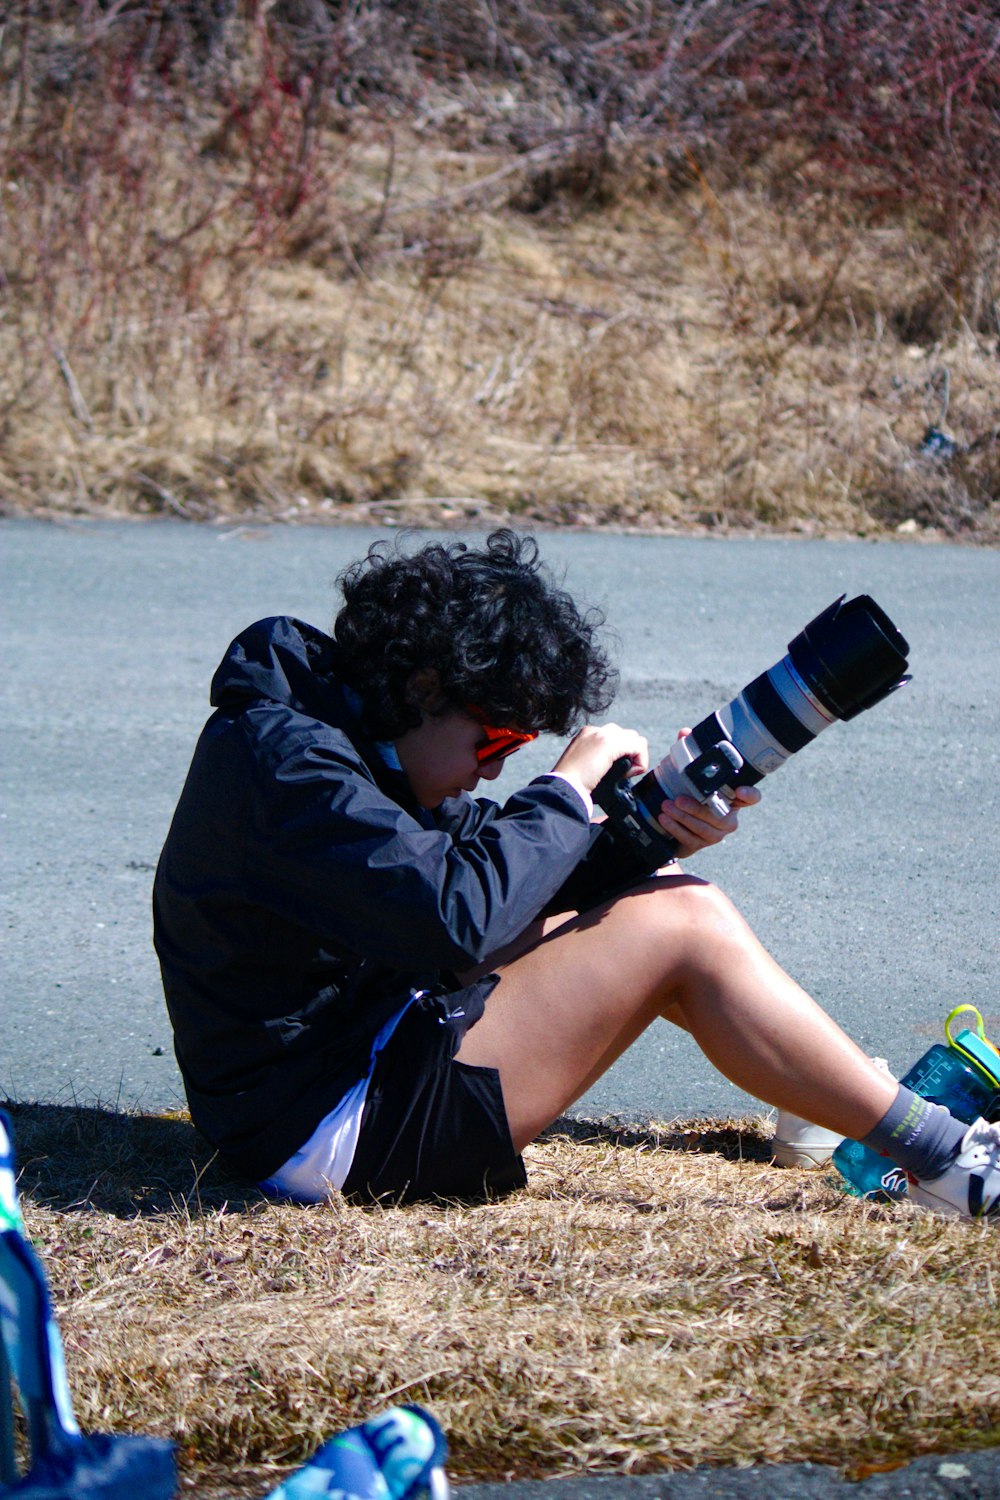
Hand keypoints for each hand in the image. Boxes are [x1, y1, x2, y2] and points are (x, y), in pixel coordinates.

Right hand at [550, 722, 648, 794]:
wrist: (564, 786)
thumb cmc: (572, 784)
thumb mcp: (585, 766)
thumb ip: (600, 760)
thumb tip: (621, 767)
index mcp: (587, 734)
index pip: (616, 737)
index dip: (621, 755)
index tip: (611, 771)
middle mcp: (595, 731)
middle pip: (628, 736)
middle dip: (630, 754)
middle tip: (621, 774)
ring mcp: (603, 735)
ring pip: (636, 740)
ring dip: (636, 758)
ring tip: (624, 774)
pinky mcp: (610, 744)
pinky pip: (638, 748)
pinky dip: (639, 762)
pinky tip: (627, 775)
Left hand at [654, 726, 760, 857]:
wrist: (672, 821)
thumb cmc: (686, 793)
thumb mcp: (687, 773)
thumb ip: (689, 752)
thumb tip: (685, 733)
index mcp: (731, 799)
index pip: (751, 798)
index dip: (750, 795)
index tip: (740, 791)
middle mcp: (728, 818)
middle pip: (723, 818)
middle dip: (699, 809)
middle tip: (678, 800)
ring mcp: (715, 834)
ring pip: (706, 830)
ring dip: (685, 819)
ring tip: (667, 807)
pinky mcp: (700, 844)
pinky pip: (692, 839)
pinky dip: (677, 829)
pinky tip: (665, 820)